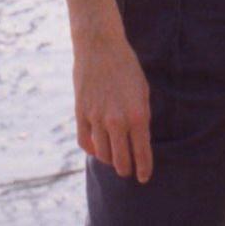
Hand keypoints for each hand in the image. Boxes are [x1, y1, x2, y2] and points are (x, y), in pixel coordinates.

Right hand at [73, 26, 152, 182]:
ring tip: (114, 160)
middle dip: (126, 169)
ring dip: (110, 161)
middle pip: (121, 160)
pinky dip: (92, 150)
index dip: (144, 169)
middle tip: (128, 172)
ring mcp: (96, 118)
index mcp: (137, 115)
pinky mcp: (81, 113)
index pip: (142, 153)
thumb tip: (138, 139)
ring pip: (103, 154)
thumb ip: (141, 117)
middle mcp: (117, 121)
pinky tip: (97, 149)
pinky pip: (85, 142)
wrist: (100, 47)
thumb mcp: (143, 92)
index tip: (144, 178)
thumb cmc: (127, 67)